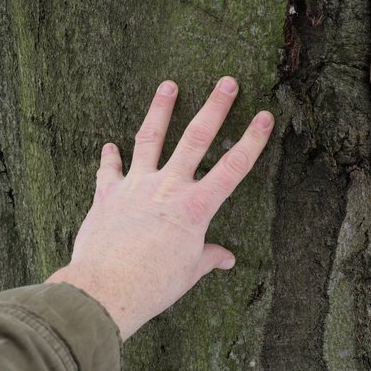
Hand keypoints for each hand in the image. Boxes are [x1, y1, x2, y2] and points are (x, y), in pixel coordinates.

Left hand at [46, 77, 273, 339]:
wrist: (105, 289)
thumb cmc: (153, 284)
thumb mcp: (189, 271)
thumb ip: (208, 257)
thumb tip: (227, 259)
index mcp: (195, 208)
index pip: (233, 168)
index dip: (252, 141)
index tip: (265, 116)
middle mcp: (168, 188)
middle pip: (195, 139)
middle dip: (214, 107)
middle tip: (226, 81)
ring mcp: (136, 187)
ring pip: (150, 139)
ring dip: (160, 110)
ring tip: (168, 85)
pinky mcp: (108, 195)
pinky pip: (109, 170)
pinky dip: (109, 157)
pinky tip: (109, 145)